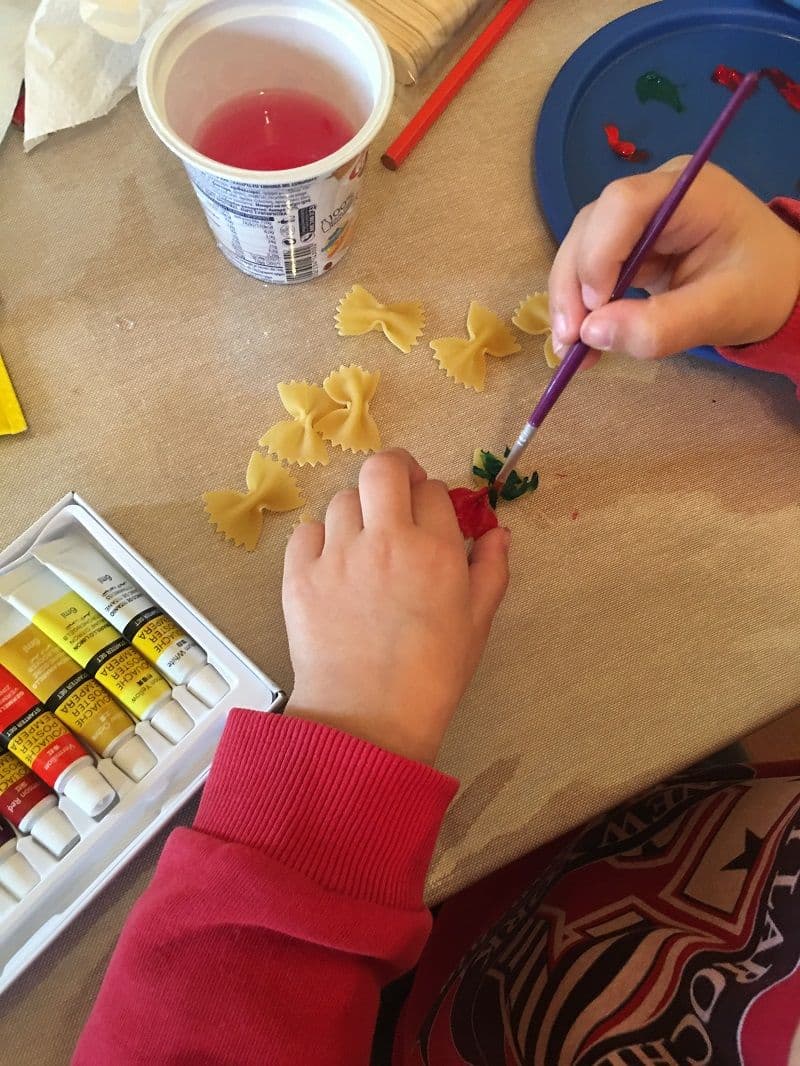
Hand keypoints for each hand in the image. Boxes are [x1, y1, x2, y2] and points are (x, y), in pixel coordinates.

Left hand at [282, 450, 509, 763]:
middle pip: (383, 468)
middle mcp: (386, 541)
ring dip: (358, 512)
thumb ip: (491, 569)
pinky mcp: (299, 575)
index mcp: (435, 551)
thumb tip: (497, 531)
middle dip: (394, 470)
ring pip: (343, 499)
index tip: (429, 517)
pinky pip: (306, 532)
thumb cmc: (431, 675)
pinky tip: (333, 565)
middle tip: (396, 492)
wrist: (368, 718)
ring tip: (363, 543)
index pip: (433, 490)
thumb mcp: (477, 622)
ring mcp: (338, 555)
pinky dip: (320, 539)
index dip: (432, 498)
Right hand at [549, 159, 799, 364]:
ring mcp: (636, 222)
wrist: (778, 288)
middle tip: (569, 341)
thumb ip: (661, 325)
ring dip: (568, 300)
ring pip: (580, 250)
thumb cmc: (761, 289)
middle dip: (573, 285)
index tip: (595, 310)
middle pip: (591, 227)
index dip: (598, 254)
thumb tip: (592, 334)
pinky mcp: (626, 249)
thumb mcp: (720, 312)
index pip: (622, 204)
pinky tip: (582, 343)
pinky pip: (589, 272)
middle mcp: (653, 196)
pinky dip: (580, 308)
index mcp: (689, 192)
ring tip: (571, 349)